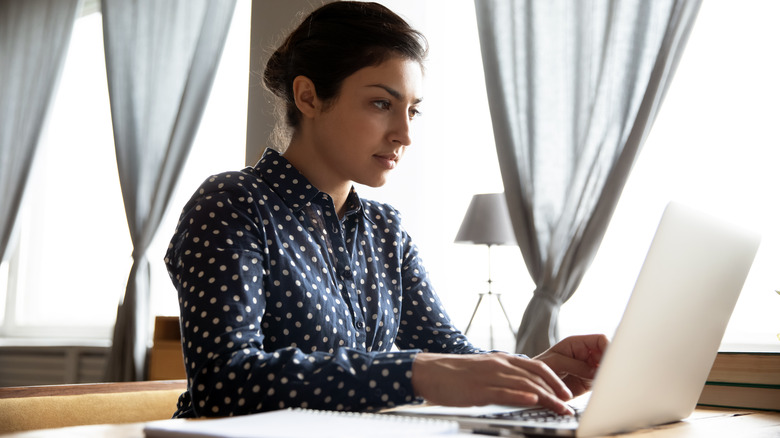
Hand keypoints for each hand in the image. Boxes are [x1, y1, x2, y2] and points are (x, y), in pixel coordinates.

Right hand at [411, 352, 575, 414]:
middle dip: (556, 391)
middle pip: (536, 376)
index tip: (567, 393)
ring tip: (560, 408)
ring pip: (525, 384)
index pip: (537, 366)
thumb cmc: (454, 374)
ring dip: (546, 397)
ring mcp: (490, 376)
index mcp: (502, 359)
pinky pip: (504, 392)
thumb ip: (503, 376)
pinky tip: (533, 400)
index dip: (555, 379)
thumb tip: (521, 388)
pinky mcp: (479, 389)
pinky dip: (521, 395)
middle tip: (569, 405)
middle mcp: (500, 365)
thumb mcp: (483, 371)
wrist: (429, 371)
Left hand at [534, 334, 608, 397]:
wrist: (537, 384)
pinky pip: (602, 381)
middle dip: (610, 363)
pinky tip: (601, 387)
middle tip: (609, 373)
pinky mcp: (589, 382)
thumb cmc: (542, 367)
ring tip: (604, 381)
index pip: (601, 340)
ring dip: (608, 375)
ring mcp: (589, 368)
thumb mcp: (557, 362)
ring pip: (607, 369)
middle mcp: (587, 354)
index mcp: (579, 343)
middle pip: (607, 355)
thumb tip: (596, 371)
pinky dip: (604, 384)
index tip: (612, 358)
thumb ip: (577, 365)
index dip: (608, 347)